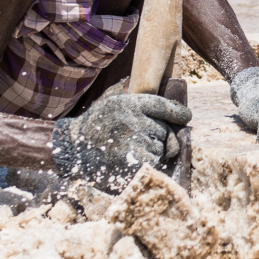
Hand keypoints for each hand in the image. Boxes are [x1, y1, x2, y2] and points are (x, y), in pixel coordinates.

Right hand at [51, 92, 191, 194]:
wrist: (72, 151)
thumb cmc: (93, 127)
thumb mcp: (110, 103)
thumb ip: (134, 99)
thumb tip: (163, 92)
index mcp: (130, 104)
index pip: (163, 106)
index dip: (178, 112)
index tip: (186, 116)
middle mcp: (136, 120)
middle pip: (165, 131)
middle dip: (158, 138)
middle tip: (136, 141)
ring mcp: (137, 142)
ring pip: (161, 149)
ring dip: (152, 153)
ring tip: (128, 152)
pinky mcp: (138, 162)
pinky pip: (155, 163)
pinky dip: (148, 166)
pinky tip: (131, 163)